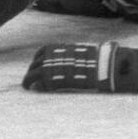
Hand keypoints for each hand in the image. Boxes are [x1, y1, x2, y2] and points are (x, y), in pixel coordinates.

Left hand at [22, 41, 137, 92]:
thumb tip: (98, 52)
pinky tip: (34, 90)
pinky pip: (43, 82)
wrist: (110, 67)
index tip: (36, 63)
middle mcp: (59, 55)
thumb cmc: (106, 61)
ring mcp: (58, 66)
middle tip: (29, 78)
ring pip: (37, 71)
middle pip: (39, 61)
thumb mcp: (94, 54)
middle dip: (32, 69)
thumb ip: (87, 55)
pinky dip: (37, 85)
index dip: (39, 58)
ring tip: (27, 85)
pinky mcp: (58, 78)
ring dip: (30, 78)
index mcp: (66, 49)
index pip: (45, 51)